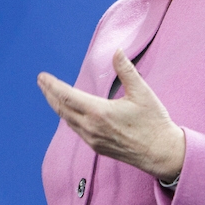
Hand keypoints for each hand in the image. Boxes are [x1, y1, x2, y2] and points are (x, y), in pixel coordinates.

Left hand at [37, 49, 184, 180]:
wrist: (162, 153)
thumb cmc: (154, 122)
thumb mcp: (142, 92)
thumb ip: (126, 70)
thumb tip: (117, 51)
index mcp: (99, 112)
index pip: (67, 96)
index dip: (52, 85)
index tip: (42, 76)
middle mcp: (91, 127)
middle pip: (61, 108)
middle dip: (49, 93)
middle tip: (41, 82)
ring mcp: (93, 139)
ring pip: (67, 120)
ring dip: (57, 105)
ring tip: (50, 94)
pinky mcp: (97, 147)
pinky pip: (76, 129)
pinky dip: (68, 117)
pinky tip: (68, 111)